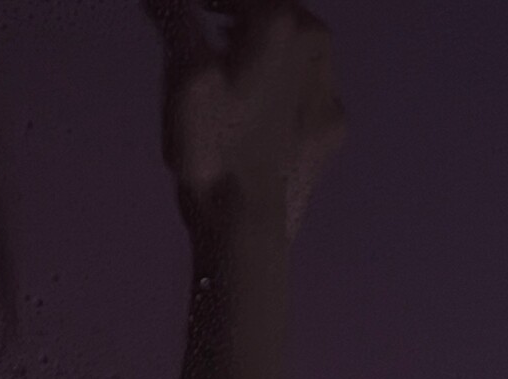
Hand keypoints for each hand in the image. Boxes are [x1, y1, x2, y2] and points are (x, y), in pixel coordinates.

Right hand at [145, 0, 345, 240]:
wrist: (247, 227)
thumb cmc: (211, 146)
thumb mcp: (184, 77)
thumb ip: (176, 21)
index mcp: (283, 22)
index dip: (214, 2)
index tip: (193, 10)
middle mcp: (318, 46)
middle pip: (280, 12)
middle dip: (245, 16)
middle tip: (215, 29)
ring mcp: (331, 91)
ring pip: (299, 51)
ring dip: (268, 50)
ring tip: (236, 70)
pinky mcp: (331, 131)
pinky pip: (308, 93)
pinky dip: (285, 90)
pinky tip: (264, 112)